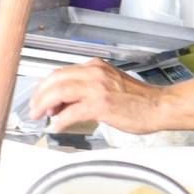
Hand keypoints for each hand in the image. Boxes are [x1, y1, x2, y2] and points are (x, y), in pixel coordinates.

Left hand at [29, 59, 162, 133]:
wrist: (159, 106)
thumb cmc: (138, 100)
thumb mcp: (108, 85)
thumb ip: (86, 89)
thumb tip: (63, 103)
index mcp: (94, 67)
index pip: (61, 72)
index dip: (45, 86)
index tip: (39, 97)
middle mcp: (94, 73)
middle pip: (55, 79)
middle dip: (39, 94)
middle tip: (34, 108)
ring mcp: (97, 88)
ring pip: (59, 91)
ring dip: (44, 104)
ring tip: (40, 116)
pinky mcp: (101, 104)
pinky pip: (72, 111)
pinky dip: (61, 120)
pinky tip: (58, 126)